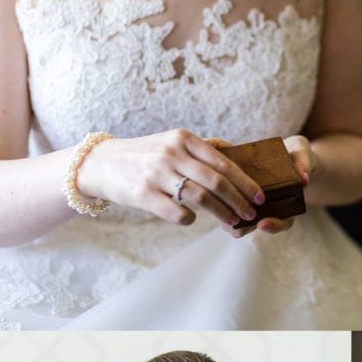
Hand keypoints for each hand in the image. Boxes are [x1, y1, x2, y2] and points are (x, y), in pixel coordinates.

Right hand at [76, 129, 263, 228]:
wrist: (101, 164)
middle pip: (216, 181)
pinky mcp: (144, 195)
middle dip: (239, 201)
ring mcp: (157, 174)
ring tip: (233, 223)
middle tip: (251, 214)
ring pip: (200, 198)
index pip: (223, 161)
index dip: (245, 182)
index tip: (260, 196)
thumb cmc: (144, 155)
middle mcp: (172, 153)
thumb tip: (235, 150)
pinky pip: (177, 213)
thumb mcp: (172, 141)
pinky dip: (190, 219)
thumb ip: (202, 147)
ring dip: (222, 213)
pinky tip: (192, 219)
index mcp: (183, 139)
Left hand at [226, 134, 316, 238]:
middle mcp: (273, 208)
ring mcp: (256, 205)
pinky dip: (223, 206)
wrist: (288, 155)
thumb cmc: (296, 156)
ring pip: (243, 223)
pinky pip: (232, 208)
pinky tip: (214, 199)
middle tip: (236, 226)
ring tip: (221, 215)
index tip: (264, 224)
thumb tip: (303, 178)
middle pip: (259, 226)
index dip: (274, 225)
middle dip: (247, 227)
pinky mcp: (241, 196)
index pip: (284, 221)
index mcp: (289, 204)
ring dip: (232, 221)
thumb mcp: (303, 155)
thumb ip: (304, 164)